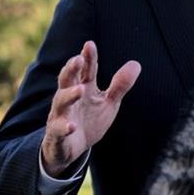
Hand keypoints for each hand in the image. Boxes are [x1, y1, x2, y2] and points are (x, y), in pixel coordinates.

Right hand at [41, 41, 140, 176]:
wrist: (70, 150)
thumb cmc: (89, 121)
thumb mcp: (108, 103)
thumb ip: (119, 85)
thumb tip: (136, 64)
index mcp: (82, 88)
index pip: (85, 70)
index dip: (88, 58)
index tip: (90, 44)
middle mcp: (68, 98)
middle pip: (67, 80)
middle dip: (71, 69)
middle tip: (77, 59)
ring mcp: (60, 116)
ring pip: (61, 102)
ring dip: (69, 95)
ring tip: (80, 90)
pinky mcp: (57, 135)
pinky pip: (58, 130)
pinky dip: (64, 127)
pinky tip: (72, 126)